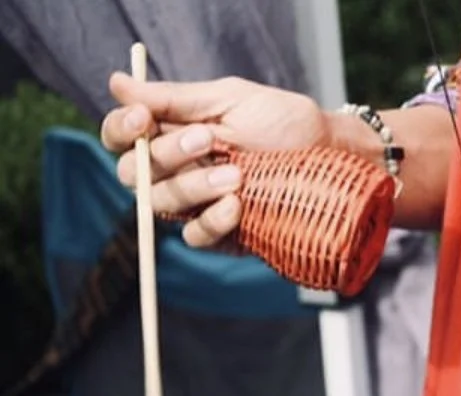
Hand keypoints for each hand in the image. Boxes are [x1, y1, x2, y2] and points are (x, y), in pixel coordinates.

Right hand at [100, 73, 328, 245]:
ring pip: (161, 204)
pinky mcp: (221, 234)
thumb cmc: (285, 123)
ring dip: (193, 186)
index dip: (121, 129)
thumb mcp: (231, 100)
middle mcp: (177, 170)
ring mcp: (197, 204)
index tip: (142, 119)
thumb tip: (117, 84)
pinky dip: (211, 220)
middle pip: (133, 172)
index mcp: (172, 133)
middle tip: (206, 140)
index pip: (122, 136)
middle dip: (165, 154)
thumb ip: (175, 98)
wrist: (333, 157)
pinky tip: (237, 206)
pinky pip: (195, 236)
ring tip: (235, 174)